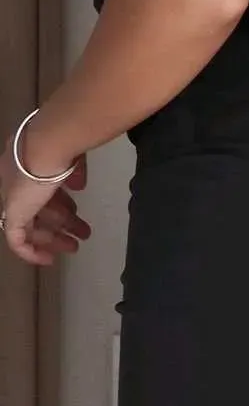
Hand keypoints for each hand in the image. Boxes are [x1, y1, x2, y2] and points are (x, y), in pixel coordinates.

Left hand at [0, 135, 91, 265]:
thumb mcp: (71, 161)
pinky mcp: (11, 215)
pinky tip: (49, 260)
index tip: (75, 211)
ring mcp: (11, 199)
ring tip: (75, 246)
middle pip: (36, 208)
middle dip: (61, 222)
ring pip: (31, 224)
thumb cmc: (60, 146)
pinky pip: (17, 241)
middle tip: (81, 233)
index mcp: (23, 164)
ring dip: (54, 237)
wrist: (48, 145)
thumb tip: (79, 186)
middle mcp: (12, 182)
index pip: (38, 189)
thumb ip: (73, 174)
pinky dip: (31, 253)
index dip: (58, 202)